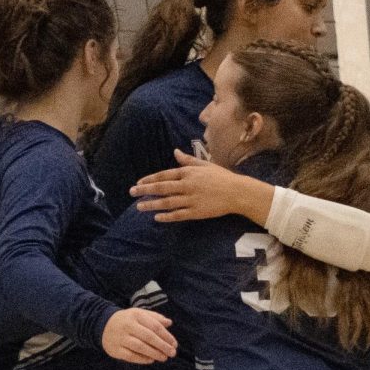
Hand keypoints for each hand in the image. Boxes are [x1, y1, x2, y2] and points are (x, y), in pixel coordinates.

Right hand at [101, 308, 176, 363]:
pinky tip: (151, 360)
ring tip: (164, 358)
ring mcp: (120, 338)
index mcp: (136, 315)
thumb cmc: (127, 320)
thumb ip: (155, 318)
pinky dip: (142, 359)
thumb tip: (169, 323)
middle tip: (172, 353)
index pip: (155, 326)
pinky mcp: (115, 349)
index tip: (174, 344)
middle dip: (162, 346)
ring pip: (140, 347)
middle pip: (148, 337)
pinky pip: (130, 356)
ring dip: (154, 353)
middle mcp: (128, 326)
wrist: (102, 324)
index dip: (166, 336)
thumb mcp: (140, 314)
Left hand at [131, 150, 245, 221]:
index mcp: (188, 173)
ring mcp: (191, 200)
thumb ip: (188, 160)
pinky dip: (167, 216)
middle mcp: (187, 185)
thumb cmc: (221, 177)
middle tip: (132, 192)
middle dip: (145, 190)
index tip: (139, 182)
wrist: (237, 192)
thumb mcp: (205, 165)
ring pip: (167, 202)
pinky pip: (178, 215)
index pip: (164, 175)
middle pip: (161, 188)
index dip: (150, 179)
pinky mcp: (196, 212)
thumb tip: (175, 152)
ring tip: (139, 207)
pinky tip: (157, 217)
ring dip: (151, 204)